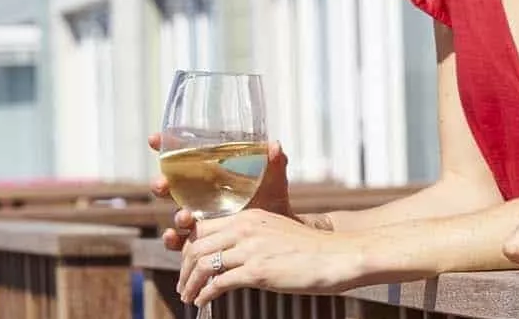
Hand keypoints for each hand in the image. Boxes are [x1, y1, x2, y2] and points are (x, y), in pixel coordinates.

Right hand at [149, 135, 293, 250]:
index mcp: (211, 175)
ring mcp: (197, 218)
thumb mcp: (273, 180)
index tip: (154, 139)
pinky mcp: (200, 241)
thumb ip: (275, 162)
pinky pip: (179, 242)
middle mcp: (198, 195)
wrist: (278, 232)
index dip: (166, 147)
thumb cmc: (271, 199)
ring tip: (185, 216)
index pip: (184, 159)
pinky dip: (173, 240)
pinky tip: (173, 237)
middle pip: (170, 187)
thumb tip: (274, 145)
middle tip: (162, 184)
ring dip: (176, 215)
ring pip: (176, 215)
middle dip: (161, 184)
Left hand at [177, 208, 364, 305]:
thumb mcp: (274, 232)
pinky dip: (205, 294)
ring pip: (202, 264)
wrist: (336, 256)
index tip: (186, 264)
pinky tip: (203, 301)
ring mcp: (251, 249)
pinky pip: (218, 283)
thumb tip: (228, 255)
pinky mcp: (257, 271)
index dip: (187, 248)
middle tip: (183, 284)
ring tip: (189, 296)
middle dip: (183, 268)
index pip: (202, 228)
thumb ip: (250, 238)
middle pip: (196, 246)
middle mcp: (246, 228)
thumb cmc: (308, 248)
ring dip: (190, 283)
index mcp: (249, 215)